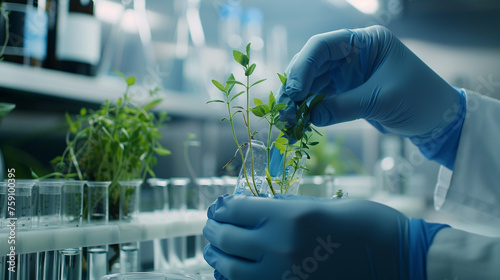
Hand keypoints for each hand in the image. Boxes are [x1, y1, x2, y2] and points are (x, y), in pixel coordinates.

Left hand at [203, 195, 447, 279]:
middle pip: (228, 238)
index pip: (237, 210)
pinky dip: (233, 279)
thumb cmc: (366, 224)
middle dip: (215, 229)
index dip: (224, 207)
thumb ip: (282, 207)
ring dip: (217, 256)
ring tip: (213, 249)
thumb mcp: (320, 205)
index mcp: (289, 218)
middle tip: (210, 225)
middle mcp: (280, 248)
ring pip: (231, 269)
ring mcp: (284, 276)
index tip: (220, 207)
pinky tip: (231, 272)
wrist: (399, 260)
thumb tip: (251, 206)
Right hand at [277, 25, 464, 168]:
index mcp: (366, 42)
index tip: (293, 91)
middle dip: (295, 86)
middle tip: (283, 111)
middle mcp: (352, 53)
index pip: (324, 45)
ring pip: (312, 82)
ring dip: (298, 101)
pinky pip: (321, 97)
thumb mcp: (381, 101)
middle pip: (313, 64)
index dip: (303, 66)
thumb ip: (344, 107)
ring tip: (286, 121)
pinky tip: (299, 121)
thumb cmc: (420, 99)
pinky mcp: (346, 91)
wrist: (438, 120)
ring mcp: (348, 72)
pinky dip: (309, 109)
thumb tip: (308, 117)